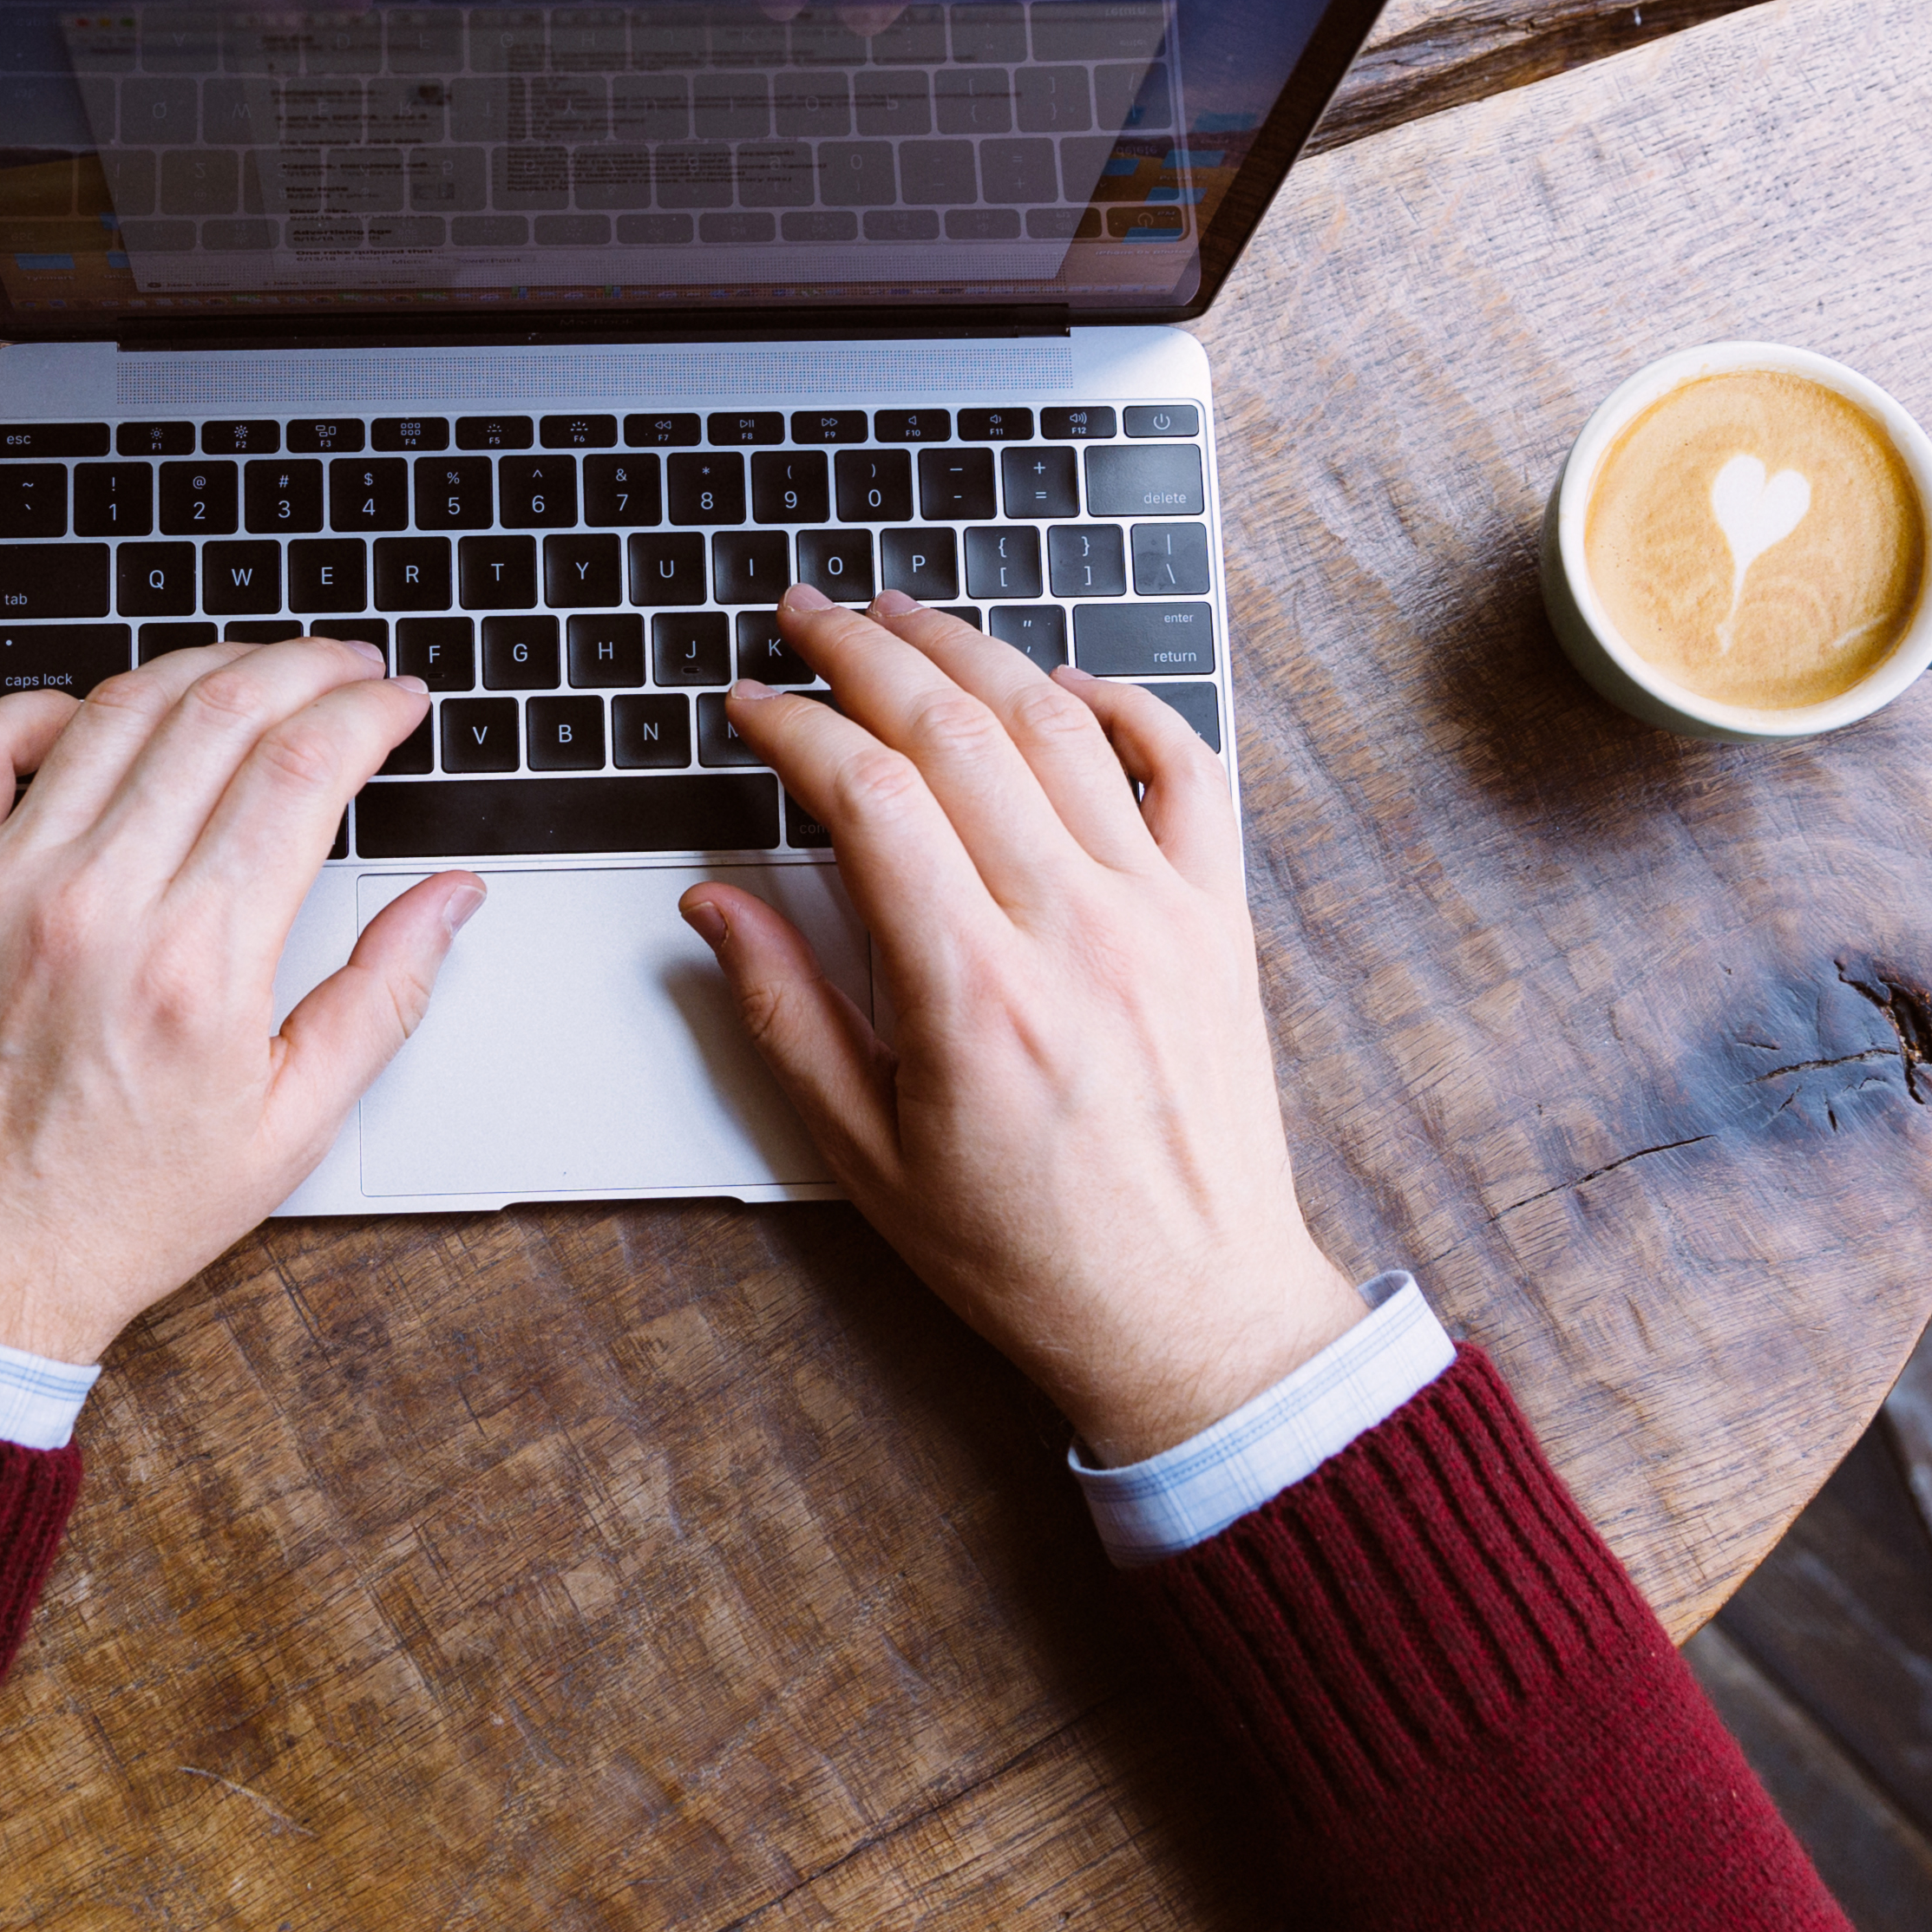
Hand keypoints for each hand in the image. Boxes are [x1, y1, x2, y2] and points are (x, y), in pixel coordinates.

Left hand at [0, 636, 473, 1363]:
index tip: (398, 701)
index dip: (367, 710)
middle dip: (305, 667)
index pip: (303, 767)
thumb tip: (452, 896)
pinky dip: (47, 707)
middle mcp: (95, 905)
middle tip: (344, 668)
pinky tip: (96, 720)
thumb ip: (383, 997)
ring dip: (199, 669)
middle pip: (220, 712)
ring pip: (114, 711)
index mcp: (199, 964)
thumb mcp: (290, 1129)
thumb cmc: (120, 1213)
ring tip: (248, 676)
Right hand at [683, 589, 1361, 1464]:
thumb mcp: (866, 1158)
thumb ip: (785, 1014)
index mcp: (972, 992)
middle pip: (957, 729)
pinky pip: (1186, 768)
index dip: (793, 726)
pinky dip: (1127, 704)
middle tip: (806, 616)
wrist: (1193, 1314)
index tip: (749, 703)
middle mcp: (1072, 931)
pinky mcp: (1219, 920)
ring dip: (974, 650)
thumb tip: (712, 905)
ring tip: (907, 617)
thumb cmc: (1029, 1255)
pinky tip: (1066, 682)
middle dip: (864, 652)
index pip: (866, 796)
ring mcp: (1158, 913)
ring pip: (1061, 725)